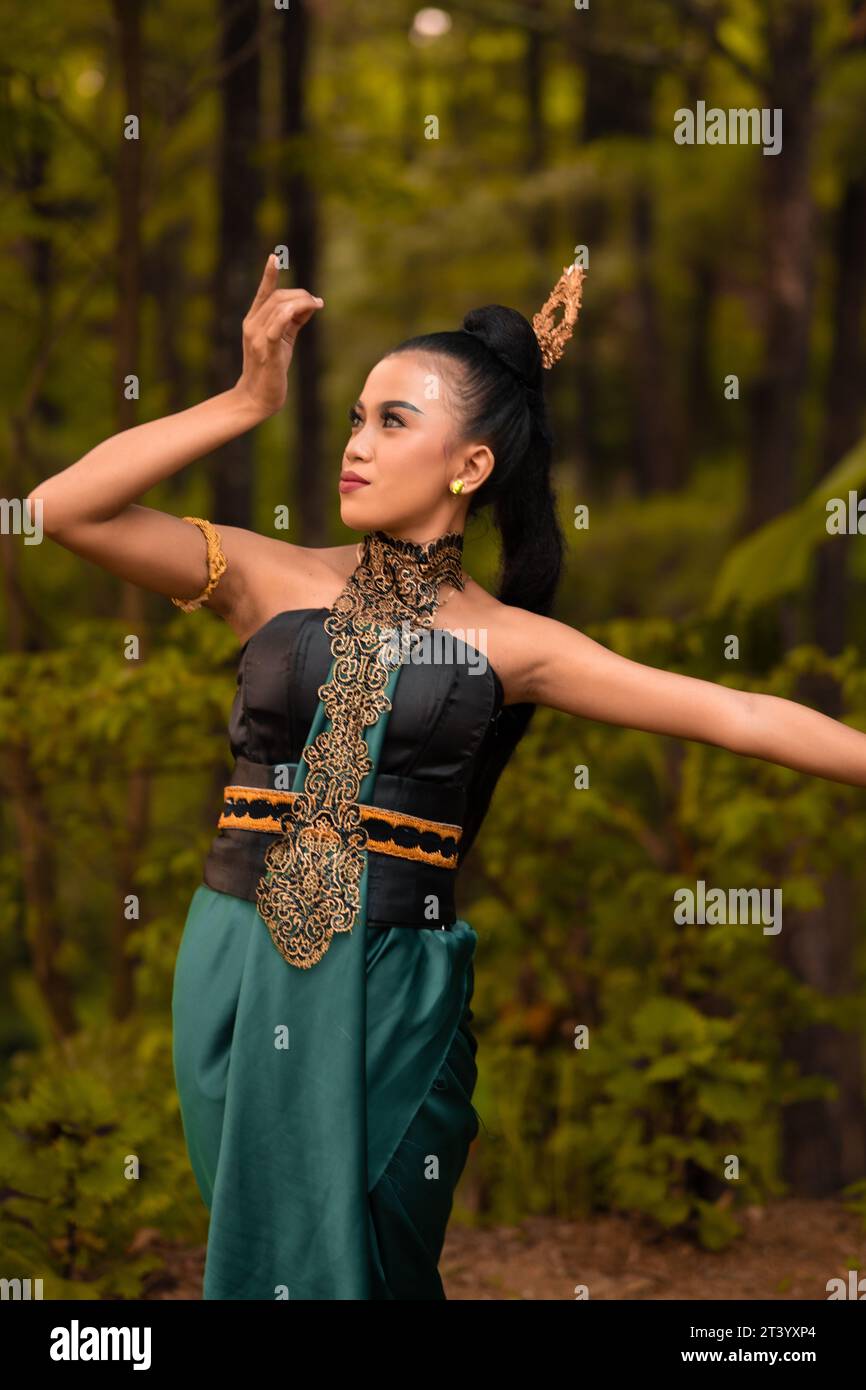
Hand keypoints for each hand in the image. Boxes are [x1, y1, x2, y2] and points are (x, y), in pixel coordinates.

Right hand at [233, 254, 323, 417]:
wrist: (258, 396)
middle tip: (317, 302)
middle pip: (277, 297)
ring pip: (280, 308)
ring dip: (302, 303)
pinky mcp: (267, 351)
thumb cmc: (271, 368)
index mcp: (253, 320)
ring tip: (317, 305)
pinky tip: (306, 309)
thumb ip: (293, 321)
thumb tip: (310, 304)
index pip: (263, 293)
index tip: (274, 257)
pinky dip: (290, 314)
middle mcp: (252, 325)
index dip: (268, 274)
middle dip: (300, 295)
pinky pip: (276, 327)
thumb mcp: (283, 339)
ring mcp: (257, 338)